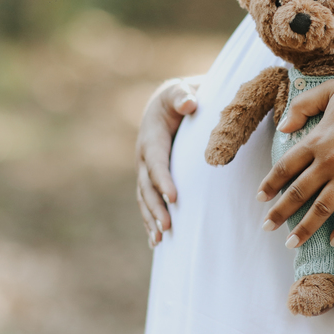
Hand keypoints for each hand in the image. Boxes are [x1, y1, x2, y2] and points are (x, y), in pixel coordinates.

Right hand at [136, 77, 198, 247]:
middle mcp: (144, 158)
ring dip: (151, 219)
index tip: (174, 197)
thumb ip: (183, 96)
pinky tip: (156, 241)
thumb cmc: (179, 98)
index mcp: (151, 138)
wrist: (168, 105)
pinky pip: (148, 202)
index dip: (164, 180)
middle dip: (156, 207)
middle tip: (168, 226)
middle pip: (147, 186)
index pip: (157, 162)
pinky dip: (150, 221)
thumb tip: (189, 104)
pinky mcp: (151, 180)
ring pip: (145, 198)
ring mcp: (145, 171)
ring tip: (159, 239)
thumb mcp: (179, 92)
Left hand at [257, 70, 333, 247]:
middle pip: (298, 192)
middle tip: (267, 227)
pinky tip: (332, 240)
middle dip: (280, 212)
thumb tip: (283, 127)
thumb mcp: (333, 89)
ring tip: (291, 243)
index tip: (260, 198)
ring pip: (322, 208)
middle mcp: (331, 161)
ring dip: (304, 228)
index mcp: (318, 139)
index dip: (271, 184)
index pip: (286, 167)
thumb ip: (303, 105)